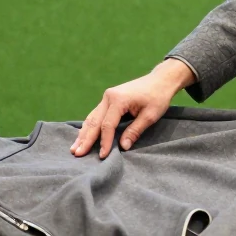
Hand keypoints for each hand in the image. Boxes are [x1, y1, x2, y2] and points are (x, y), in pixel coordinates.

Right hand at [71, 59, 194, 158]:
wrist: (160, 80)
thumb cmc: (158, 97)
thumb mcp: (150, 116)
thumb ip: (135, 131)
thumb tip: (123, 147)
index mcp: (118, 99)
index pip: (107, 125)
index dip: (104, 141)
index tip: (103, 156)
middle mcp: (108, 97)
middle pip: (94, 121)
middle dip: (85, 139)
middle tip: (76, 154)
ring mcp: (107, 97)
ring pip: (92, 117)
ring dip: (83, 133)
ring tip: (74, 148)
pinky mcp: (109, 99)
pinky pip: (96, 114)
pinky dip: (89, 126)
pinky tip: (83, 136)